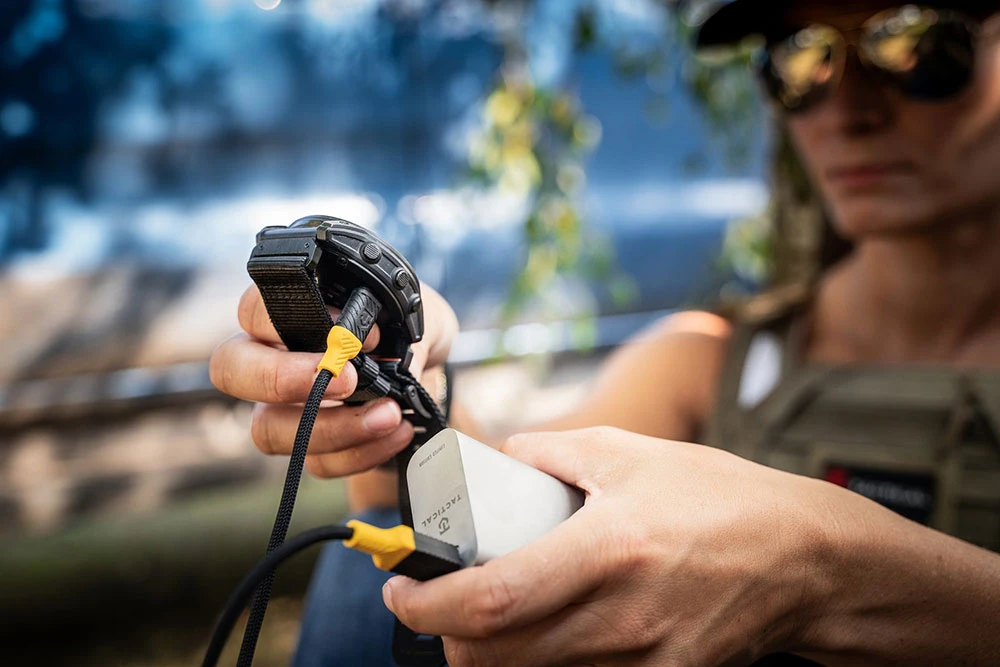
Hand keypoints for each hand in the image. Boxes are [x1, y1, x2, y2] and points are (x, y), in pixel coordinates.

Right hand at [209, 283, 458, 477]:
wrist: (427, 370)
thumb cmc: (403, 329)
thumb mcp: (411, 308)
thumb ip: (396, 320)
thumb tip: (385, 355)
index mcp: (285, 312)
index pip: (253, 311)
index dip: (288, 322)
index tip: (353, 335)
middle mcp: (270, 358)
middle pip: (230, 370)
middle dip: (281, 379)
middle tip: (347, 380)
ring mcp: (283, 408)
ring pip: (269, 429)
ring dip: (332, 428)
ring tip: (389, 415)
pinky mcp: (310, 447)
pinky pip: (317, 462)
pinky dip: (360, 451)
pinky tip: (396, 432)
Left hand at [383, 427, 831, 666]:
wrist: (804, 560)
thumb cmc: (718, 499)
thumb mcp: (630, 454)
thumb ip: (552, 451)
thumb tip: (498, 459)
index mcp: (609, 548)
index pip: (495, 598)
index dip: (430, 606)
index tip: (400, 592)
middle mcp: (623, 616)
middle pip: (497, 657)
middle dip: (448, 638)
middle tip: (437, 604)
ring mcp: (645, 661)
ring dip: (491, 654)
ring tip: (490, 615)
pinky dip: (543, 665)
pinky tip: (547, 633)